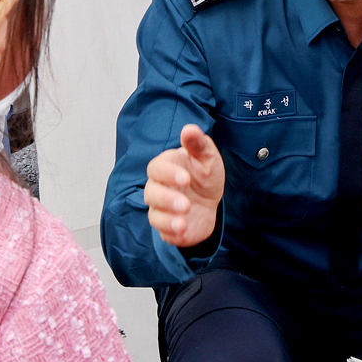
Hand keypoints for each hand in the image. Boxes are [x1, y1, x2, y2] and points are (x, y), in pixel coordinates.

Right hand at [144, 124, 224, 248]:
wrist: (210, 202)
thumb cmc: (204, 175)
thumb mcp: (208, 158)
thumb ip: (198, 144)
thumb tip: (189, 129)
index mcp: (166, 167)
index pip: (156, 168)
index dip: (168, 173)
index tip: (186, 179)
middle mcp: (158, 188)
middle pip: (151, 193)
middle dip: (166, 199)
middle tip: (185, 204)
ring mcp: (161, 209)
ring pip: (154, 215)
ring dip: (167, 219)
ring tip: (183, 221)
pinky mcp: (167, 228)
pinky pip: (163, 232)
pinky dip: (171, 233)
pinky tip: (183, 230)